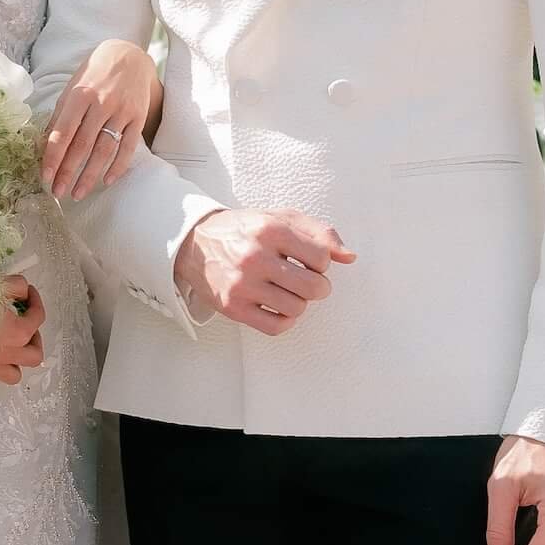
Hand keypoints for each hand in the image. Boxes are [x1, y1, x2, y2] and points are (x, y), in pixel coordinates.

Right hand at [0, 277, 45, 387]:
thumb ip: (17, 287)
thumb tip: (23, 291)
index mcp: (17, 332)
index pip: (38, 318)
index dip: (36, 302)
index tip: (29, 294)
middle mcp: (7, 354)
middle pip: (34, 355)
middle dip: (34, 339)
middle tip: (24, 325)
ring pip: (13, 375)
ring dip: (15, 362)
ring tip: (8, 347)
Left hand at [42, 39, 161, 198]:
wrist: (128, 56)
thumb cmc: (94, 74)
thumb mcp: (72, 88)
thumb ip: (60, 115)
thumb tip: (45, 145)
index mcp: (79, 95)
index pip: (63, 133)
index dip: (53, 157)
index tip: (45, 177)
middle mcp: (101, 103)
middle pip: (82, 145)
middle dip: (68, 172)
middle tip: (58, 193)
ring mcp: (122, 111)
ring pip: (104, 150)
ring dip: (90, 175)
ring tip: (78, 193)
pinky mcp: (138, 117)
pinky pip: (128, 147)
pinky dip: (118, 166)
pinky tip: (107, 181)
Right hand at [173, 208, 354, 333]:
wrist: (196, 243)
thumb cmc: (245, 230)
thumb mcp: (281, 218)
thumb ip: (319, 233)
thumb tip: (349, 256)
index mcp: (270, 229)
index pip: (322, 257)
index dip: (322, 262)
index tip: (310, 261)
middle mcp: (255, 256)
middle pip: (313, 287)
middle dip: (318, 287)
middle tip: (308, 282)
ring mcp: (242, 284)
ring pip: (296, 309)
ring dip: (299, 302)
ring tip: (288, 291)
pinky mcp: (233, 307)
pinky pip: (276, 326)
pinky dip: (284, 320)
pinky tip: (277, 306)